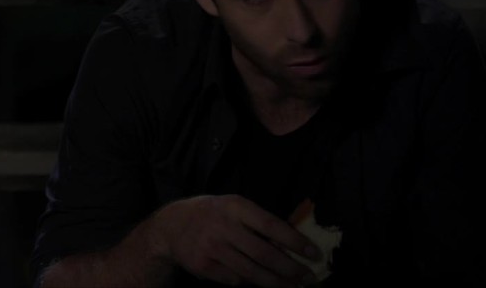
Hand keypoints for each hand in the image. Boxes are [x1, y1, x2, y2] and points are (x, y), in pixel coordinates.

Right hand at [150, 195, 320, 286]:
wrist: (171, 226)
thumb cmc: (212, 214)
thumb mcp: (233, 206)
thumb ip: (257, 220)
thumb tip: (292, 241)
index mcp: (235, 206)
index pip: (271, 225)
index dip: (294, 241)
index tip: (313, 253)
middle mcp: (223, 227)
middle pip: (264, 253)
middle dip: (290, 268)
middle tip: (309, 277)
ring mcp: (212, 248)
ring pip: (252, 272)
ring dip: (276, 282)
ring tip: (292, 286)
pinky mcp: (204, 267)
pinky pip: (235, 280)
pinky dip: (249, 282)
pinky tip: (259, 280)